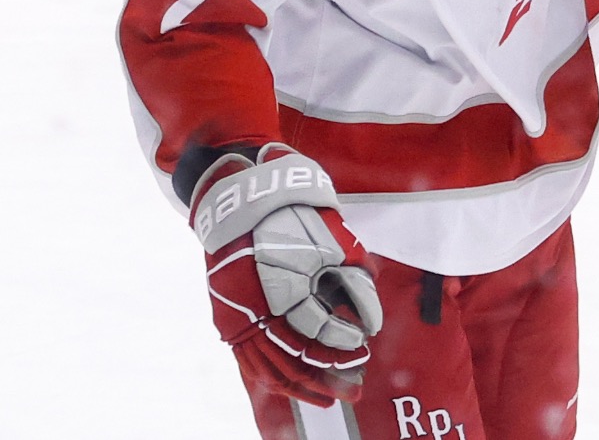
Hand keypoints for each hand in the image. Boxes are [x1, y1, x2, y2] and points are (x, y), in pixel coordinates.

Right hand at [189, 143, 384, 405]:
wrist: (240, 201)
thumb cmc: (291, 216)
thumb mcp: (330, 241)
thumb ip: (352, 281)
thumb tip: (370, 319)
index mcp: (282, 287)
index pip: (318, 331)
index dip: (344, 343)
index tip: (364, 345)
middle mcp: (256, 308)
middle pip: (294, 359)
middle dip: (330, 376)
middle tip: (355, 387)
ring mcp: (238, 317)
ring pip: (271, 368)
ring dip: (303, 385)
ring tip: (330, 396)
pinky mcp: (228, 320)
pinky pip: (251, 361)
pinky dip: (274, 376)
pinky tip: (294, 384)